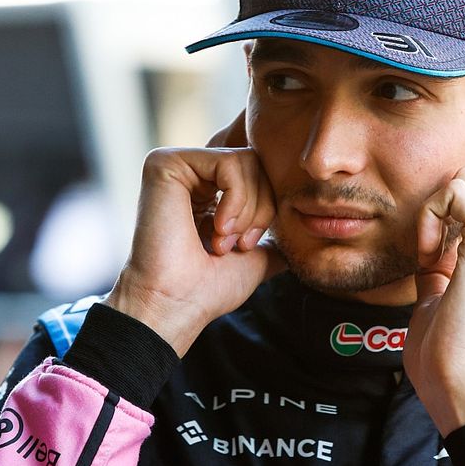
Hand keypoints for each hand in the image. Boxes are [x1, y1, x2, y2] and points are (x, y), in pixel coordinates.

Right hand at [106, 111, 280, 356]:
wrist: (175, 304)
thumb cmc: (207, 289)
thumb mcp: (253, 259)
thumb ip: (271, 241)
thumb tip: (298, 234)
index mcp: (203, 191)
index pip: (258, 175)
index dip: (266, 210)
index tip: (246, 246)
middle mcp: (188, 174)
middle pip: (255, 163)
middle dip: (259, 208)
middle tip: (237, 244)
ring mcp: (175, 165)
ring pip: (245, 161)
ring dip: (247, 208)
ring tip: (222, 240)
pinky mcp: (166, 163)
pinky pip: (229, 162)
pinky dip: (236, 198)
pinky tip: (217, 227)